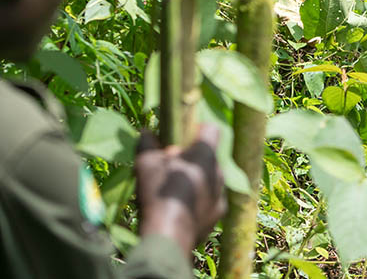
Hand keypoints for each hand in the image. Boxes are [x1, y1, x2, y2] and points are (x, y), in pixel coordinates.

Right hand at [135, 124, 226, 254]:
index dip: (196, 129)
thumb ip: (147, 143)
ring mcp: (221, 193)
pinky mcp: (219, 212)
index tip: (181, 139)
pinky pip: (210, 198)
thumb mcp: (145, 164)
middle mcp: (219, 171)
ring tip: (174, 189)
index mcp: (205, 154)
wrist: (168, 237)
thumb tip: (146, 132)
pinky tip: (181, 207)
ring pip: (210, 177)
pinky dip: (199, 198)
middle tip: (170, 168)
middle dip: (192, 158)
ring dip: (196, 178)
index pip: (211, 129)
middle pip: (208, 156)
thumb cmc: (158, 194)